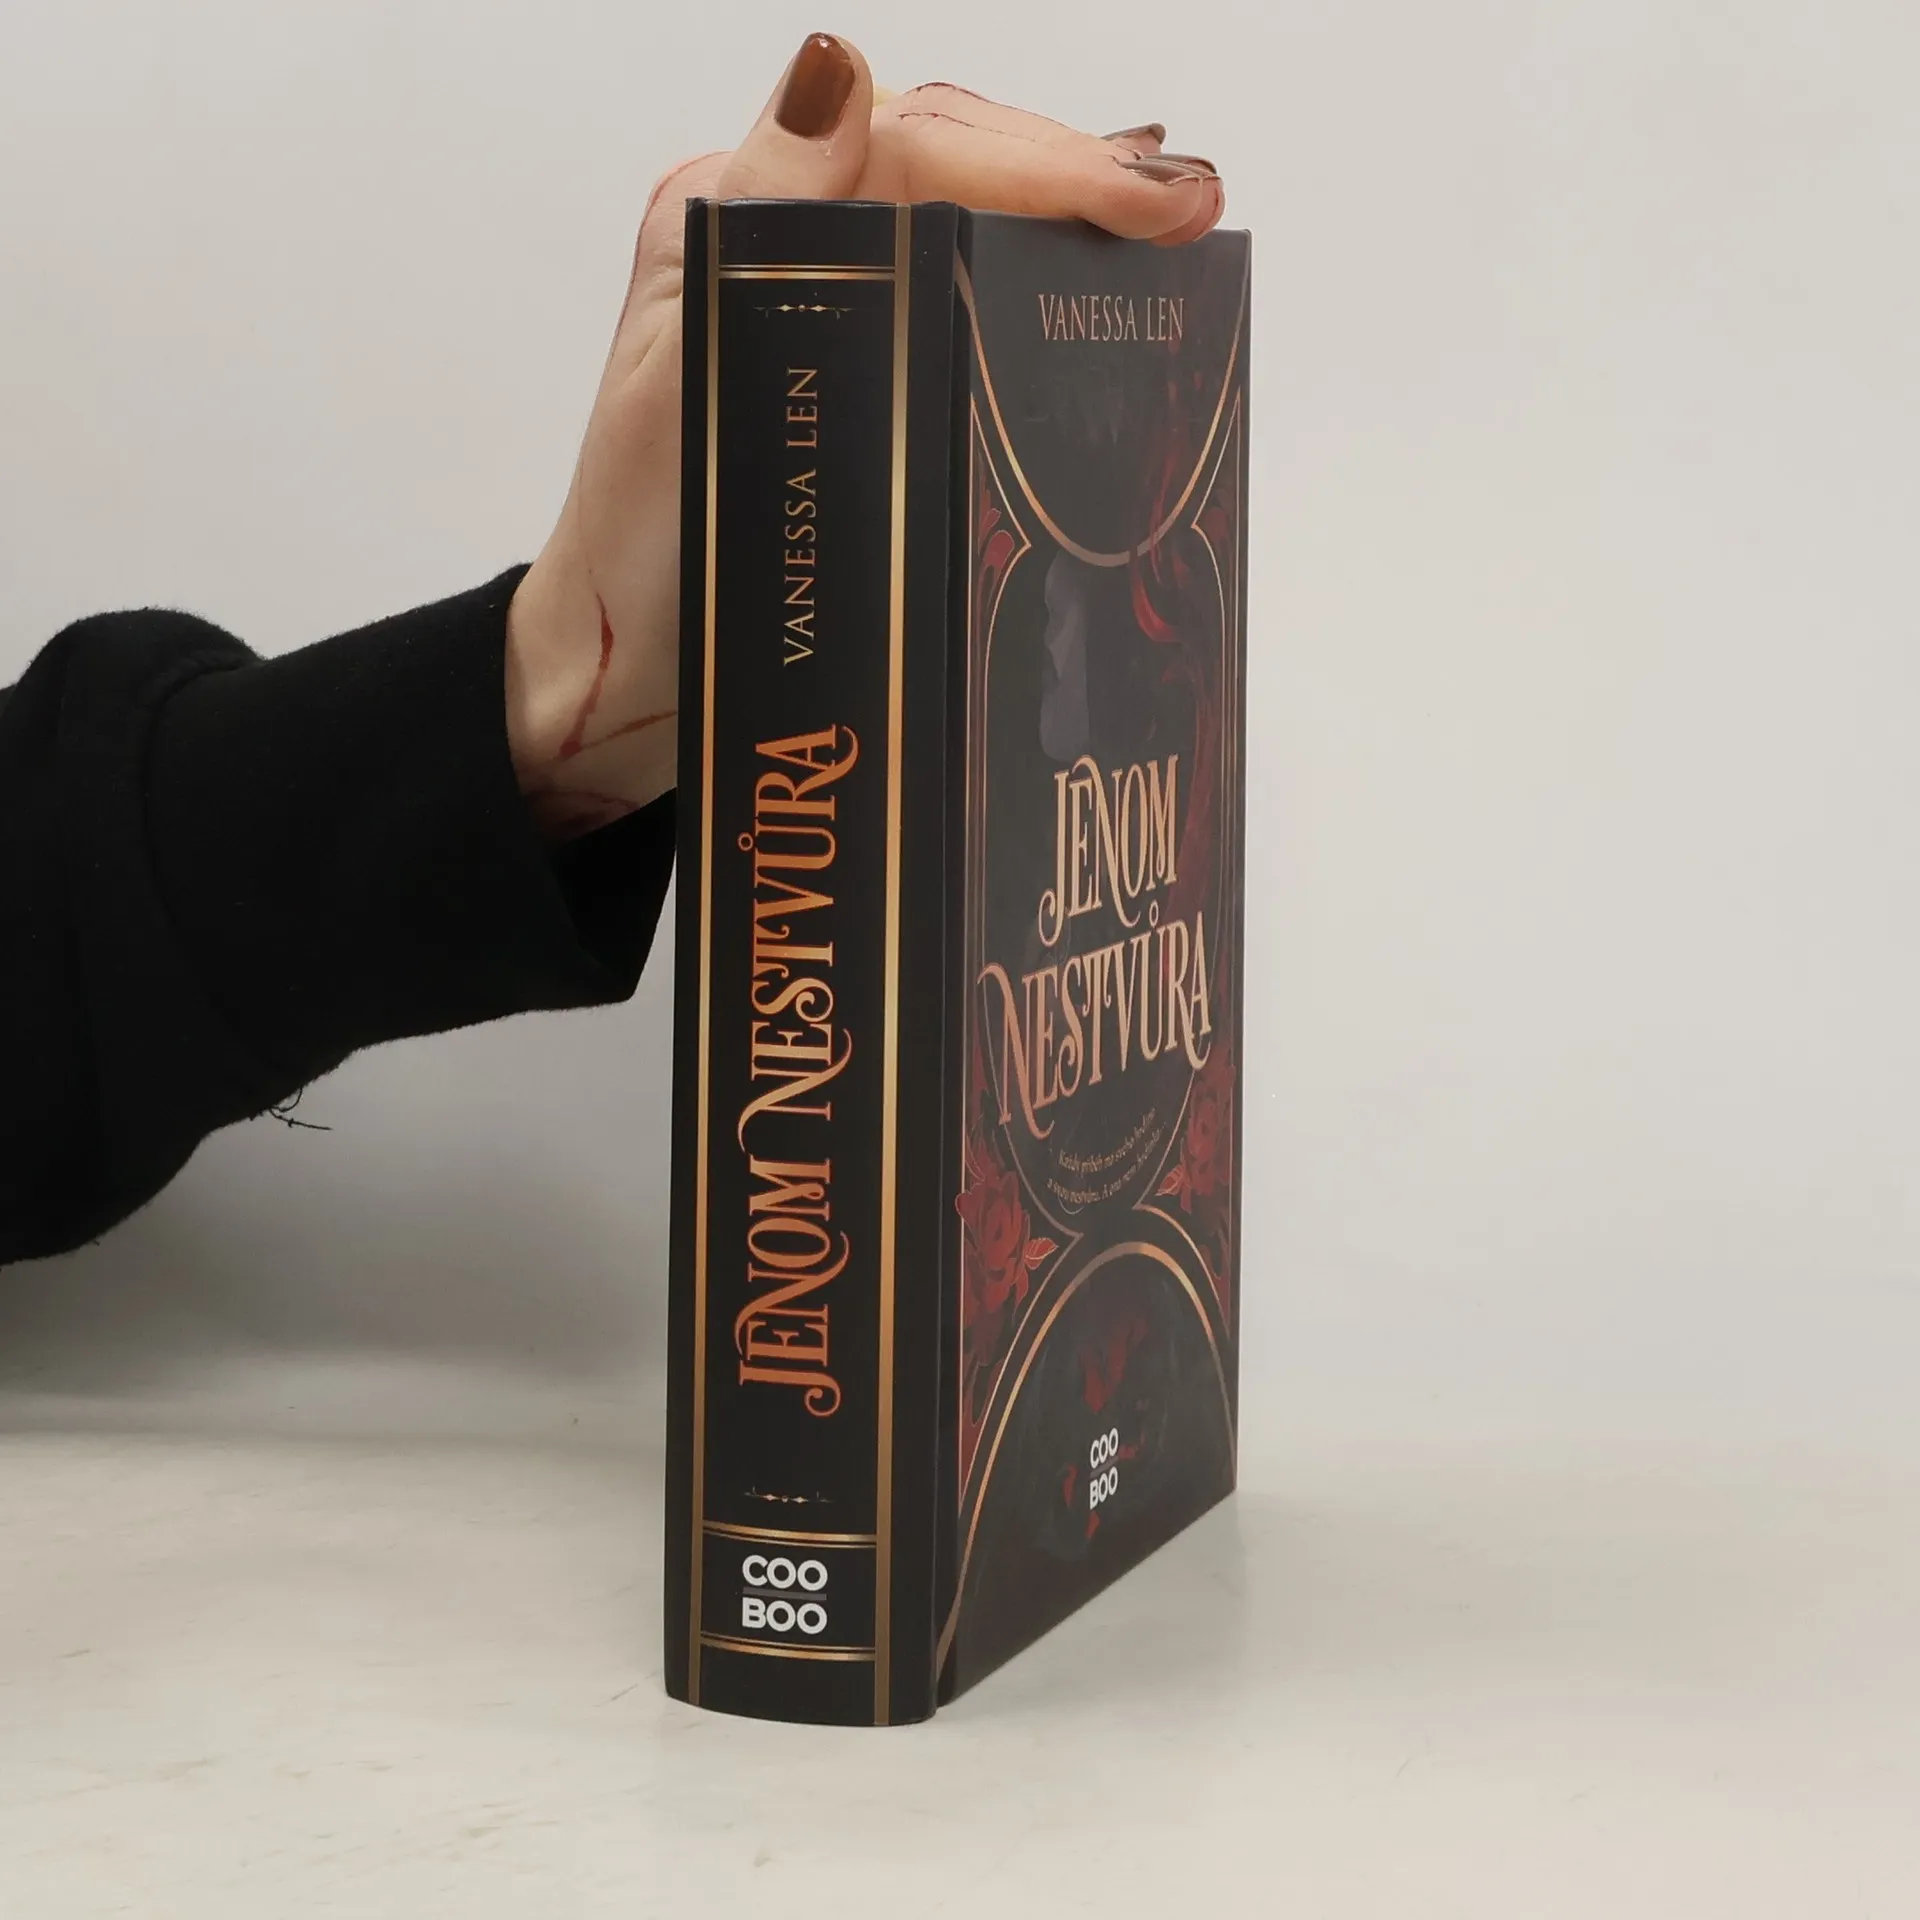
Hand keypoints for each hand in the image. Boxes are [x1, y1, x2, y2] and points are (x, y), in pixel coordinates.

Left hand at [504, 32, 1225, 839]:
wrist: (626, 670)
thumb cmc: (637, 548)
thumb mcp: (679, 375)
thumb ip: (756, 230)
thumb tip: (836, 80)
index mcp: (738, 223)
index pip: (918, 152)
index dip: (1042, 165)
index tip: (1148, 204)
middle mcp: (784, 246)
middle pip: (953, 167)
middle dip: (1074, 176)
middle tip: (1189, 209)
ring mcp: (823, 308)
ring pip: (963, 222)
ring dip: (1064, 222)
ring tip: (1165, 230)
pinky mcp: (854, 375)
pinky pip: (954, 298)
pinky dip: (1029, 287)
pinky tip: (1090, 295)